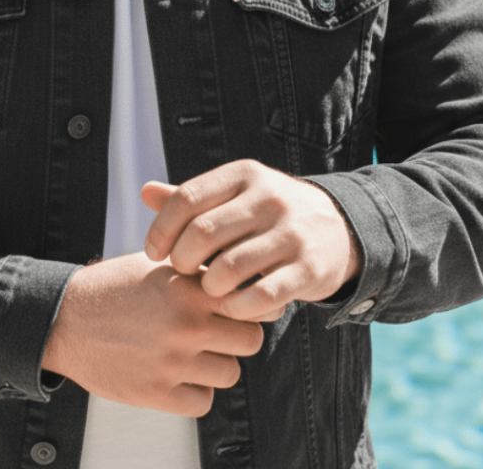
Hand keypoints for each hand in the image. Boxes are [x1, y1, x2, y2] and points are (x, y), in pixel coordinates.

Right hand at [41, 251, 263, 416]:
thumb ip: (198, 273)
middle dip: (237, 336)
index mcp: (188, 288)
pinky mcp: (156, 393)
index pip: (250, 300)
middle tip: (218, 333)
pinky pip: (203, 402)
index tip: (239, 308)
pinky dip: (195, 392)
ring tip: (193, 353)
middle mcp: (186, 325)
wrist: (66, 318)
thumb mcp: (156, 265)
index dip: (249, 305)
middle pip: (250, 340)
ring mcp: (172, 361)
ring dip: (216, 365)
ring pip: (230, 372)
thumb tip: (242, 281)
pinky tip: (177, 375)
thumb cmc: (113, 287)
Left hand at [141, 160, 361, 321]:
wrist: (339, 230)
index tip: (154, 254)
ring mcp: (291, 232)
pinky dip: (238, 307)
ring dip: (208, 287)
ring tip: (208, 290)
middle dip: (182, 261)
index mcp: (243, 175)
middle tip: (182, 274)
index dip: (161, 230)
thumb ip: (191, 198)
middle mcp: (268, 197)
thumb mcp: (234, 196)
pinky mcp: (308, 268)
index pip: (187, 199)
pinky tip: (233, 305)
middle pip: (202, 234)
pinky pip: (260, 296)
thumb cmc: (267, 215)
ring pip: (228, 268)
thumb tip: (144, 191)